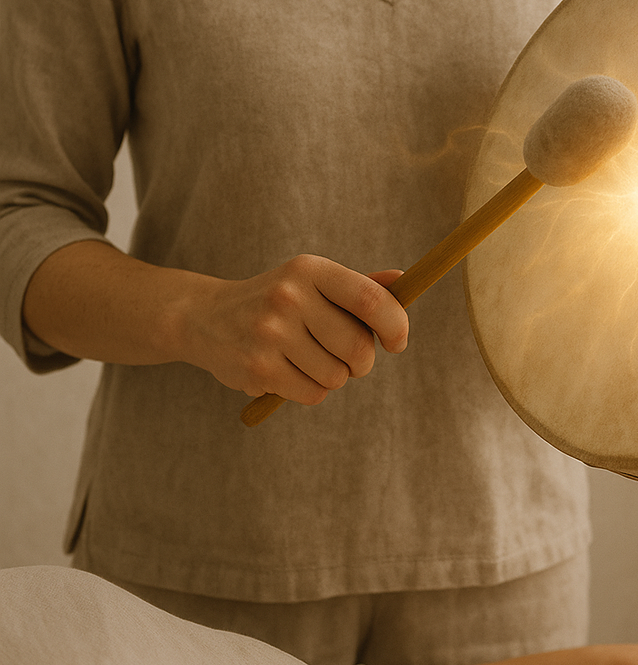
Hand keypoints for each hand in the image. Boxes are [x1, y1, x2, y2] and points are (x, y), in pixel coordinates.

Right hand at [177, 255, 407, 402]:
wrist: (206, 318)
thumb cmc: (276, 301)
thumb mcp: (313, 283)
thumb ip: (359, 285)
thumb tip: (404, 280)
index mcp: (310, 270)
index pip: (370, 300)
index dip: (395, 325)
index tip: (396, 342)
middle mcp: (289, 296)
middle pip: (358, 347)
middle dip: (362, 361)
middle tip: (347, 358)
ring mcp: (270, 333)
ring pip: (337, 376)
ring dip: (333, 377)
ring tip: (307, 360)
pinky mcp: (258, 368)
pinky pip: (313, 394)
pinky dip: (310, 390)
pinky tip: (288, 372)